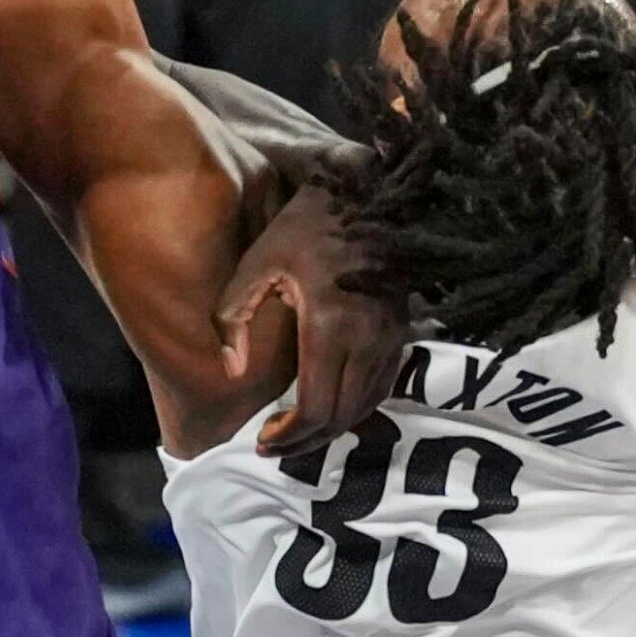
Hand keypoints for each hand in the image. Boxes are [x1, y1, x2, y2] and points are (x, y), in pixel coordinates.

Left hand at [217, 179, 414, 455]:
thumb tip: (232, 371)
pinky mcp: (403, 330)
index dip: (289, 436)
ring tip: (298, 431)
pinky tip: (330, 402)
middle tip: (274, 444)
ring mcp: (391, 336)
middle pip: (342, 417)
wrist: (369, 192)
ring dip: (332, 426)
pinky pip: (382, 385)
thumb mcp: (259, 262)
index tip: (263, 440)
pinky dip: (355, 405)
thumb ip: (235, 317)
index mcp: (330, 325)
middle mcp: (368, 339)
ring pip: (366, 405)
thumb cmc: (308, 225)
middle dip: (306, 441)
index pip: (315, 408)